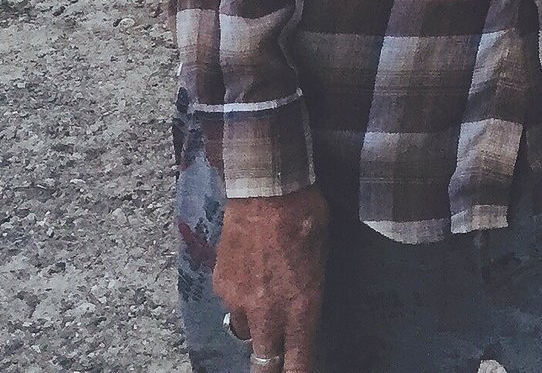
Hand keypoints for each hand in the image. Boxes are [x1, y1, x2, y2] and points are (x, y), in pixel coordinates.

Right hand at [214, 188, 328, 370]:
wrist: (264, 188)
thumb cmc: (306, 215)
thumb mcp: (322, 254)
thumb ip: (310, 286)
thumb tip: (303, 298)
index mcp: (300, 308)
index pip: (297, 362)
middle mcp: (267, 313)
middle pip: (263, 363)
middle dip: (268, 367)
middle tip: (272, 361)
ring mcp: (238, 300)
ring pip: (244, 331)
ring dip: (254, 326)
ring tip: (261, 303)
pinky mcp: (219, 284)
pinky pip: (230, 302)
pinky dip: (239, 296)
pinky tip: (247, 272)